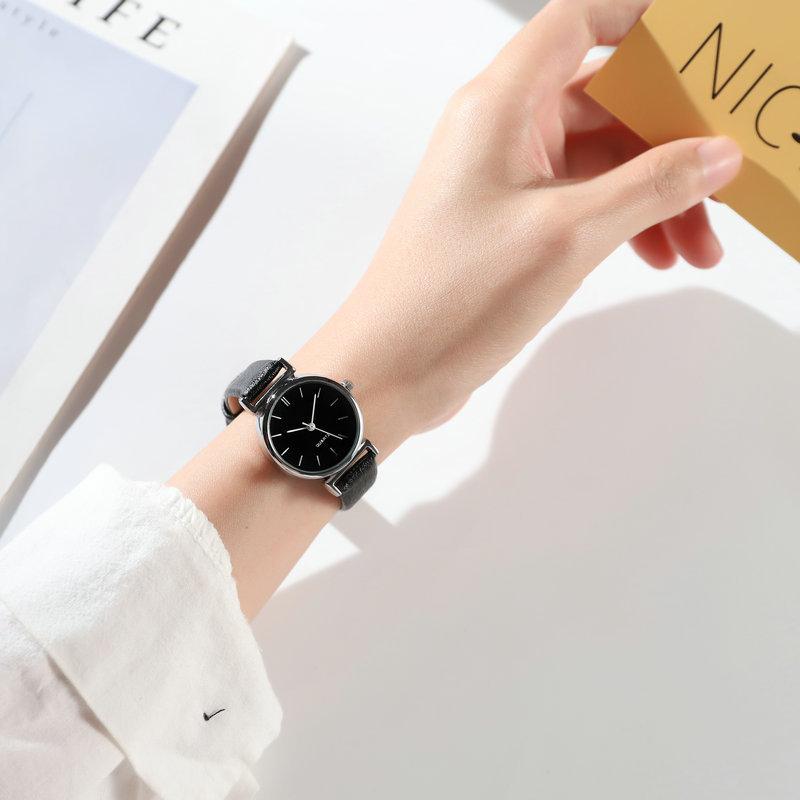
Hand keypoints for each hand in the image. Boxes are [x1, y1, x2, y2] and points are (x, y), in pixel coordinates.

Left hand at [294, 0, 741, 455]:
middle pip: (605, 102)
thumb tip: (712, 154)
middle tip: (720, 183)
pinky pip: (580, 203)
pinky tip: (654, 253)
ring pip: (599, 161)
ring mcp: (503, 182)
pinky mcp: (508, 226)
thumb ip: (649, 186)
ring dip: (654, 194)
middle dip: (670, 143)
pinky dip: (622, 221)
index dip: (640, 25)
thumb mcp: (568, 235)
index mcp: (500, 106)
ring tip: (696, 246)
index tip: (696, 50)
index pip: (577, 24)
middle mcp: (499, 133)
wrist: (392, 368)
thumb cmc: (448, 298)